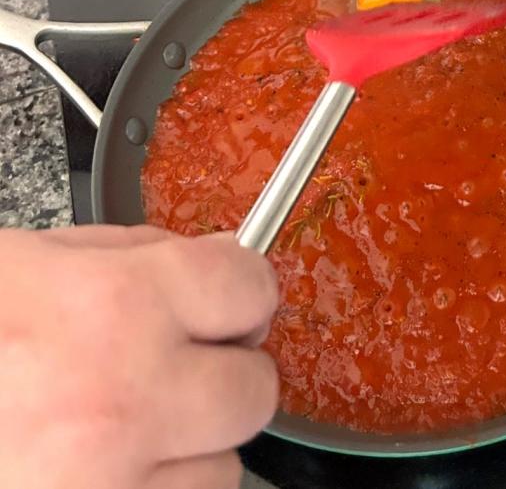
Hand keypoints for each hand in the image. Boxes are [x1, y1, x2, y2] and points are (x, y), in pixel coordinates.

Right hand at [0, 226, 278, 488]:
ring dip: (193, 447)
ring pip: (223, 471)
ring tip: (128, 426)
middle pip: (255, 391)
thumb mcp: (35, 259)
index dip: (245, 288)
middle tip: (188, 369)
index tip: (233, 298)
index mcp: (117, 305)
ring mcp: (106, 482)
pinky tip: (108, 466)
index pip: (251, 289)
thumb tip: (219, 258)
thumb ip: (142, 254)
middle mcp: (125, 396)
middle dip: (230, 374)